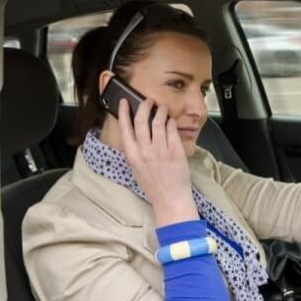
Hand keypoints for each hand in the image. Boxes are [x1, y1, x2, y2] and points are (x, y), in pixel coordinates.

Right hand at [118, 98, 198, 225]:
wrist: (170, 198)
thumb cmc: (153, 185)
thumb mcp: (136, 168)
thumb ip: (135, 150)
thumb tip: (135, 131)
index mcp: (133, 155)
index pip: (126, 127)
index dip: (124, 112)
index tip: (125, 101)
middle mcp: (145, 151)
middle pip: (142, 120)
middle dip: (144, 106)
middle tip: (148, 101)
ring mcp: (161, 150)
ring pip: (158, 121)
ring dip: (160, 110)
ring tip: (162, 107)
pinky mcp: (175, 151)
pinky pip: (171, 130)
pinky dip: (170, 122)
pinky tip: (170, 120)